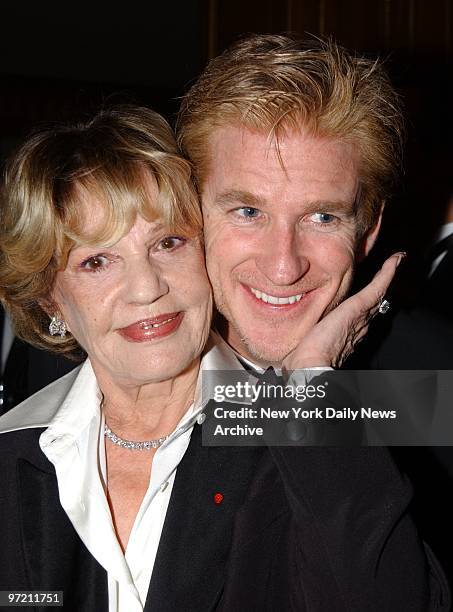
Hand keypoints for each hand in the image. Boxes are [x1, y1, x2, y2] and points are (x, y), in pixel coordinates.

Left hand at [282, 252, 404, 370]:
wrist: (311, 364)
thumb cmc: (305, 359)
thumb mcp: (306, 340)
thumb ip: (305, 335)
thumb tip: (291, 343)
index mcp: (347, 332)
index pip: (360, 313)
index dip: (368, 301)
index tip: (370, 289)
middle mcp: (360, 324)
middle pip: (375, 302)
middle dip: (384, 285)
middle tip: (393, 267)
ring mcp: (362, 315)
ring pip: (380, 291)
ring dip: (390, 275)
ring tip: (397, 260)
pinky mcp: (360, 307)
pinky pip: (379, 286)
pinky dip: (388, 272)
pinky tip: (396, 259)